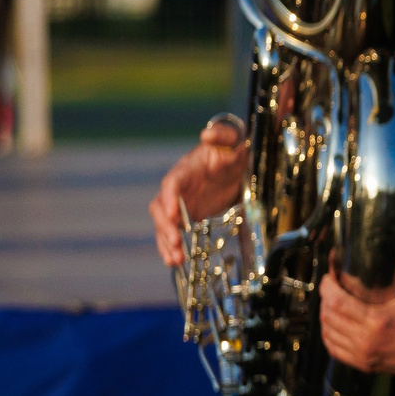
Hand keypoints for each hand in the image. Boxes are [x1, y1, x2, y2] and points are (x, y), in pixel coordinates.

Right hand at [151, 117, 249, 266]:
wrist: (233, 164)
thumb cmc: (230, 150)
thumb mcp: (232, 141)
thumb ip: (222, 136)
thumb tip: (208, 134)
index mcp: (186, 170)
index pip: (172, 183)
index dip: (169, 198)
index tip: (173, 213)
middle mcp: (177, 189)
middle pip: (161, 208)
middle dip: (166, 226)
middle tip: (176, 242)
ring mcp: (180, 204)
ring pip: (165, 225)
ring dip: (166, 242)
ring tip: (174, 260)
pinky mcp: (188, 217)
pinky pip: (174, 233)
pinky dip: (172, 247)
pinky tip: (175, 262)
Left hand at [317, 253, 394, 378]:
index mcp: (377, 320)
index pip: (336, 301)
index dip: (327, 286)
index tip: (330, 276)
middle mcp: (366, 340)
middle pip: (328, 316)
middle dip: (325, 298)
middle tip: (331, 287)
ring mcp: (364, 356)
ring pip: (327, 334)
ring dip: (326, 317)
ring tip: (332, 304)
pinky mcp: (365, 365)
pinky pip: (334, 351)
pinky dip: (330, 336)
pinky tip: (334, 326)